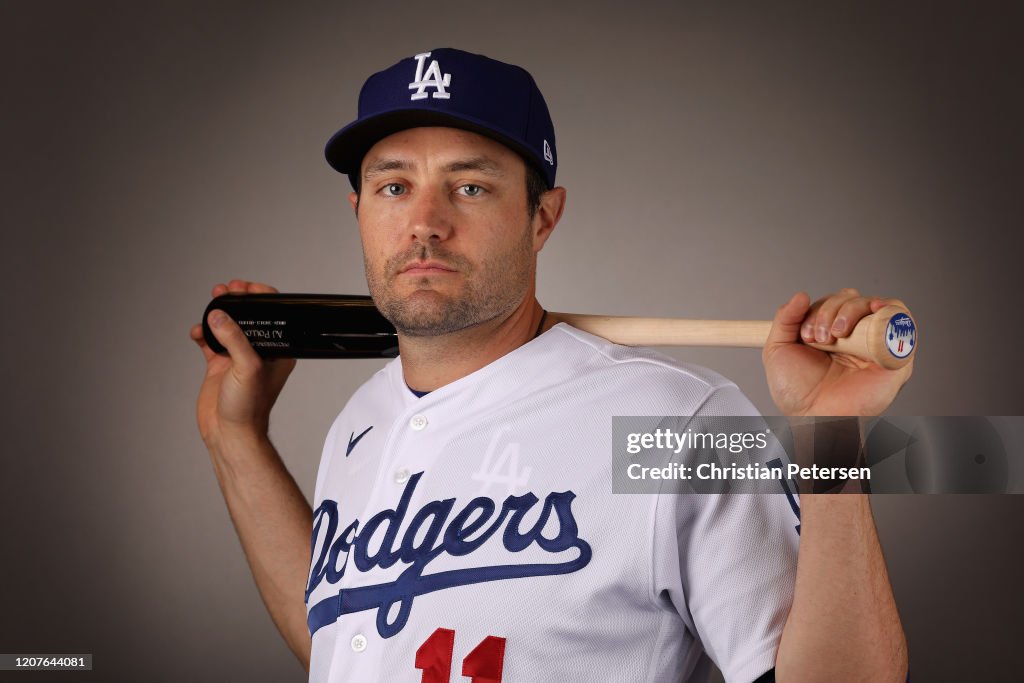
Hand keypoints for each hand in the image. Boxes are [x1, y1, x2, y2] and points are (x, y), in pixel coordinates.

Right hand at [189, 280, 296, 444]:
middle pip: (248, 317)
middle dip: (237, 301)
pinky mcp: (219, 366)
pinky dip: (203, 333)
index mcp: (276, 351)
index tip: (245, 288)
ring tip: (211, 301)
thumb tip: (219, 315)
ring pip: (227, 326)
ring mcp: (237, 358)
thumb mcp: (247, 367)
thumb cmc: (249, 407)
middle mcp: (258, 352)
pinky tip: (197, 332)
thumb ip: (234, 339)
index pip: (273, 316)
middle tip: (226, 290)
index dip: (260, 298)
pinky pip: (210, 342)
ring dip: (218, 313)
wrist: (229, 433)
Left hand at [763, 289, 912, 416]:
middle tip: (820, 338)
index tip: (806, 335)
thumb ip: (785, 318)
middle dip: (833, 310)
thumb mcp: (778, 349)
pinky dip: (890, 310)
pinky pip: (903, 323)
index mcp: (833, 333)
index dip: (820, 309)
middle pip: (855, 300)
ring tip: (837, 335)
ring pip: (875, 306)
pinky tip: (874, 311)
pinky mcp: (896, 356)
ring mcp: (876, 345)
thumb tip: (801, 294)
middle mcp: (857, 338)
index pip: (835, 302)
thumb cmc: (798, 393)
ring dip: (853, 310)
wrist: (813, 418)